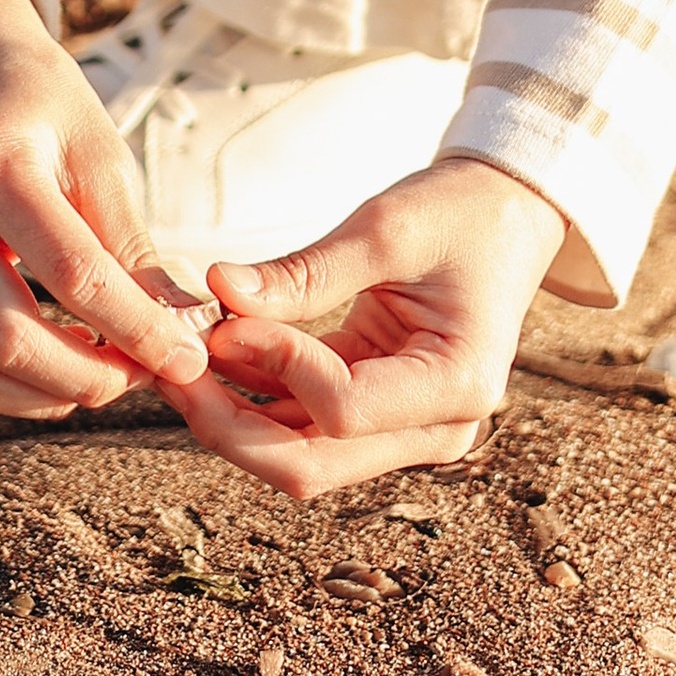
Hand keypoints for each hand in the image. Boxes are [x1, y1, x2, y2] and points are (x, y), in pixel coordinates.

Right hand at [0, 0, 215, 420]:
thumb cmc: (40, 103)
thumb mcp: (97, 150)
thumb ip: (132, 244)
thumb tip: (183, 330)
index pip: (71, 273)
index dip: (137, 327)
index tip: (189, 358)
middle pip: (10, 337)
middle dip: (92, 377)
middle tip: (147, 374)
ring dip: (50, 397)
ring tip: (108, 375)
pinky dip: (15, 388)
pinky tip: (63, 367)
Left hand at [178, 155, 567, 499]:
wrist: (506, 214)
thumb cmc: (458, 213)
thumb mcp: (384, 229)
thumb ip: (303, 273)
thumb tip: (218, 290)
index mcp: (456, 385)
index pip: (343, 410)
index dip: (275, 367)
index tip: (226, 315)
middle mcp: (435, 428)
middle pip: (311, 463)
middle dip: (230, 423)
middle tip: (170, 367)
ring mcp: (407, 429)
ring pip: (300, 456)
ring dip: (232, 417)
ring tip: (180, 358)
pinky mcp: (379, 412)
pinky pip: (305, 425)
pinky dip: (255, 398)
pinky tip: (213, 357)